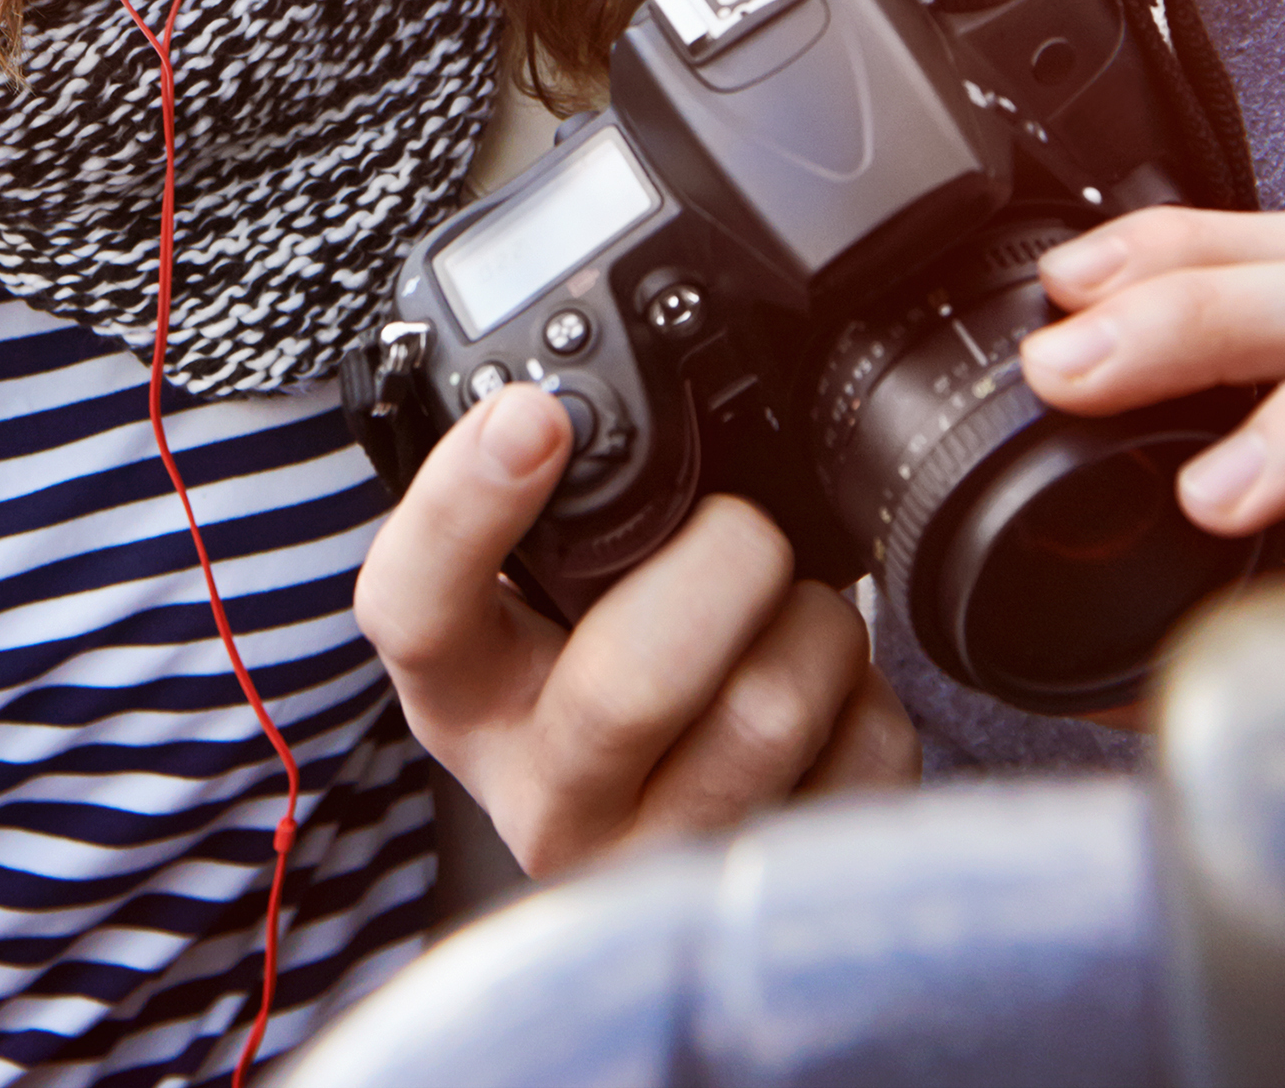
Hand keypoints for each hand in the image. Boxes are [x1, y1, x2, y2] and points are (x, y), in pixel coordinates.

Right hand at [351, 382, 914, 877]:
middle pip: (628, 683)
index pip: (415, 611)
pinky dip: (868, 698)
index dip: (465, 510)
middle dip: (724, 562)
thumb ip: (549, 522)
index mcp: (463, 698)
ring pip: (765, 715)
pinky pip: (858, 763)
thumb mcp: (539, 609)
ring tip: (793, 611)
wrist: (668, 826)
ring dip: (813, 625)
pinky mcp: (768, 884)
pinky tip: (827, 695)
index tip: (534, 417)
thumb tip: (572, 400)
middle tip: (744, 528)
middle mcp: (543, 798)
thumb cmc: (601, 679)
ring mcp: (656, 862)